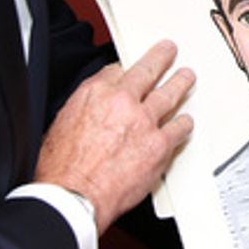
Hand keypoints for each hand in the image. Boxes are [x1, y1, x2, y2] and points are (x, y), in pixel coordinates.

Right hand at [35, 39, 193, 233]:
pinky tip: (186, 122)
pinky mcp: (159, 144)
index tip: (132, 70)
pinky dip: (184, 124)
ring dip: (180, 84)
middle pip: (148, 70)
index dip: (127, 70)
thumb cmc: (62, 170)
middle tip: (169, 51)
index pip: (117, 70)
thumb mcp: (61, 125)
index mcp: (95, 93)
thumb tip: (94, 110)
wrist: (73, 197)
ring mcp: (144, 122)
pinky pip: (179, 128)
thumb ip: (85, 110)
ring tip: (186, 78)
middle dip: (162, 57)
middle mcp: (122, 102)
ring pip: (170, 95)